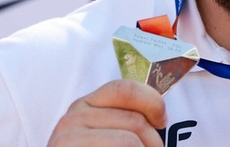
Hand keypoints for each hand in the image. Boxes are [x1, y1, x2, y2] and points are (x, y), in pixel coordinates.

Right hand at [48, 79, 165, 146]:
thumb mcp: (107, 133)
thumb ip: (124, 120)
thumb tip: (160, 117)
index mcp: (85, 105)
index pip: (125, 89)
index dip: (152, 102)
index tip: (162, 122)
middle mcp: (72, 118)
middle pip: (134, 120)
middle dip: (153, 141)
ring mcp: (67, 138)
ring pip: (129, 141)